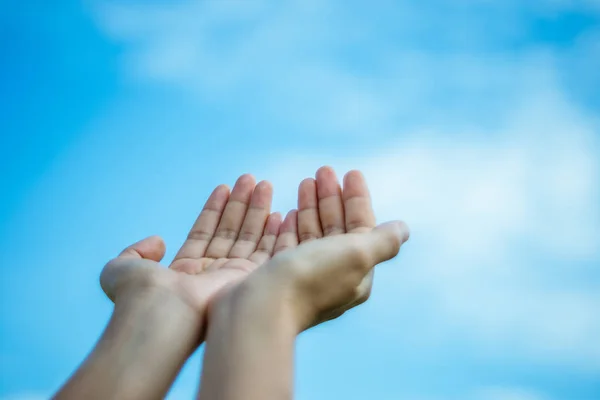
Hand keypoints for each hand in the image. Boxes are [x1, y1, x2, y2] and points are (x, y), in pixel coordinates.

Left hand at [100, 174, 296, 333]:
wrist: (161, 315)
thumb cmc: (140, 295)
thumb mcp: (121, 268)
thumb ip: (136, 251)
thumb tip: (158, 240)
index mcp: (184, 270)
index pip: (204, 232)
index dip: (214, 209)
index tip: (224, 187)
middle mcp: (210, 273)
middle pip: (230, 231)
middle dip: (240, 204)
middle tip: (251, 179)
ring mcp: (231, 278)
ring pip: (248, 237)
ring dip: (257, 210)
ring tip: (264, 185)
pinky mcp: (249, 281)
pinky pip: (266, 252)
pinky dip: (274, 234)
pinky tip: (280, 214)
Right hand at [221, 167, 409, 331]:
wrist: (259, 310)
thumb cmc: (310, 278)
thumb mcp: (357, 255)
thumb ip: (383, 241)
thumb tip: (403, 228)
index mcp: (355, 273)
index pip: (361, 228)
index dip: (357, 200)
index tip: (350, 173)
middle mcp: (330, 276)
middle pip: (335, 228)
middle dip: (331, 198)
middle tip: (323, 170)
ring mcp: (301, 277)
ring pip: (310, 234)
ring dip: (310, 207)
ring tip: (306, 181)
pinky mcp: (276, 276)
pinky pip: (286, 245)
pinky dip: (289, 226)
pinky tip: (285, 212)